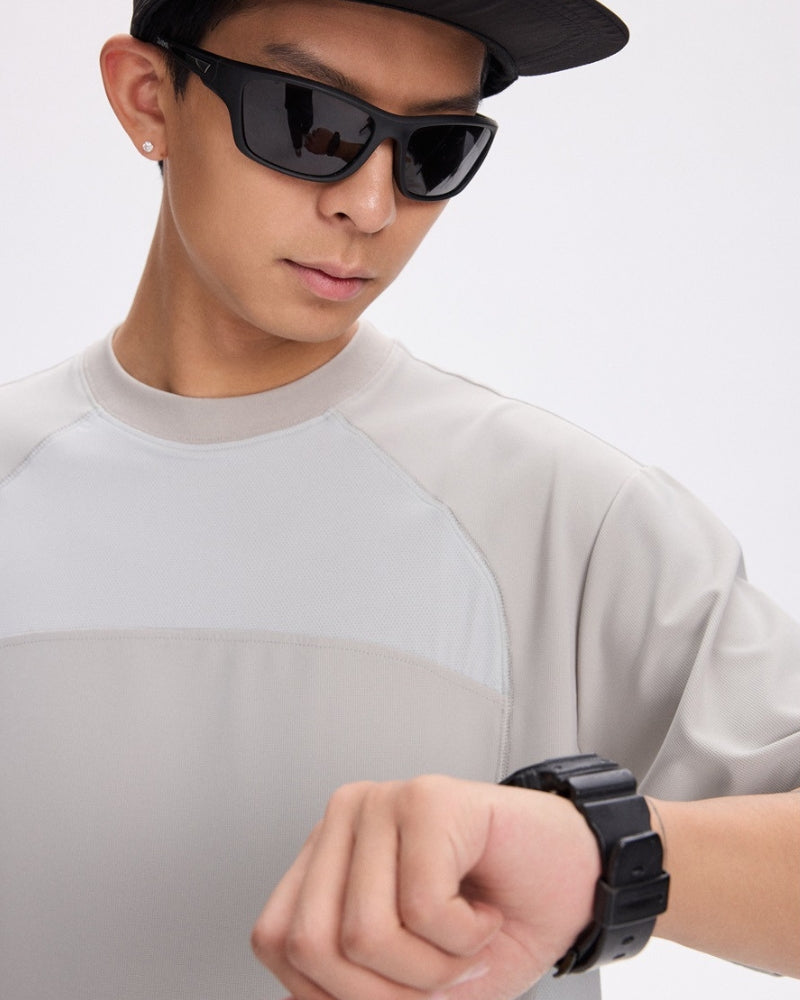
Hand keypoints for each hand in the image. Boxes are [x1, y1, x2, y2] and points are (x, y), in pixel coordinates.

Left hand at [251, 774, 600, 999]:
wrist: (580, 880)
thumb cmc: (499, 921)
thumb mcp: (413, 982)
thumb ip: (352, 990)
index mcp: (328, 856)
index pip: (275, 941)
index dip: (330, 995)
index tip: (398, 987)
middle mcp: (345, 817)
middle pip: (312, 945)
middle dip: (388, 992)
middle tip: (442, 968)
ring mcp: (383, 801)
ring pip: (364, 934)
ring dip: (433, 970)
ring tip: (466, 936)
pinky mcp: (428, 798)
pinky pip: (424, 909)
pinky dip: (466, 940)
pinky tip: (484, 911)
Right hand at [303, 128, 334, 154]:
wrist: (333, 146)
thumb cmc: (326, 149)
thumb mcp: (317, 152)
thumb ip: (310, 148)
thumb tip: (305, 144)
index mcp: (312, 147)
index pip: (305, 143)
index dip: (307, 141)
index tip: (309, 141)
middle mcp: (313, 141)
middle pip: (308, 135)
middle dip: (311, 136)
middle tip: (315, 137)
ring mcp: (317, 135)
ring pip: (313, 131)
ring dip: (316, 133)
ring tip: (321, 136)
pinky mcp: (320, 131)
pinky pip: (318, 129)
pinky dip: (321, 131)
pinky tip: (324, 134)